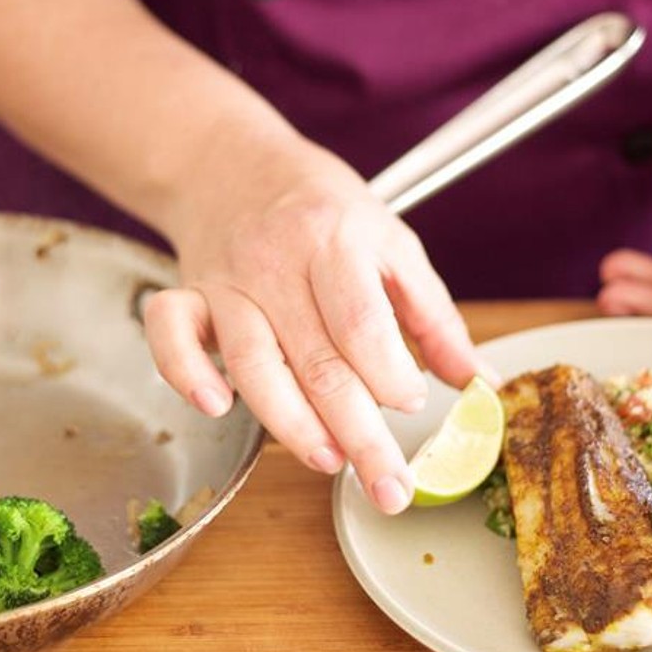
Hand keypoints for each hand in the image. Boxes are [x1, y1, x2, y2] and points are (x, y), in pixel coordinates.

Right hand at [142, 137, 480, 514]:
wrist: (234, 163)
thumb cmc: (321, 208)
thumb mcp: (391, 242)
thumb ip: (434, 316)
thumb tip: (480, 384)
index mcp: (336, 241)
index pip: (362, 323)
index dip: (390, 374)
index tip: (413, 403)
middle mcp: (277, 263)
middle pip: (317, 361)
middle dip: (358, 435)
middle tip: (390, 488)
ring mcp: (227, 281)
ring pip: (253, 363)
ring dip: (291, 424)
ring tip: (329, 462)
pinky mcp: (187, 295)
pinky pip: (171, 337)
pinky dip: (186, 374)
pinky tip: (217, 408)